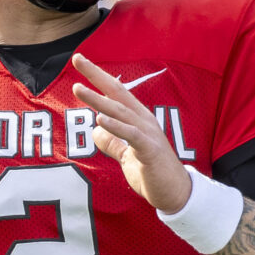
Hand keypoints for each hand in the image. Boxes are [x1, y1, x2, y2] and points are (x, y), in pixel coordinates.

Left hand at [70, 53, 191, 212]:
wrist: (176, 194)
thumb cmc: (152, 173)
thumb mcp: (126, 156)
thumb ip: (112, 142)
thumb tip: (96, 130)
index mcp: (137, 119)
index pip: (115, 92)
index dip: (98, 76)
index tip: (80, 60)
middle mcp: (143, 120)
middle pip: (117, 93)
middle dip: (96, 76)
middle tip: (78, 60)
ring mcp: (148, 134)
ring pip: (120, 112)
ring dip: (98, 100)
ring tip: (79, 89)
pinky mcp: (150, 150)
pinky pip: (131, 135)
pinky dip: (116, 126)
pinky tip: (100, 119)